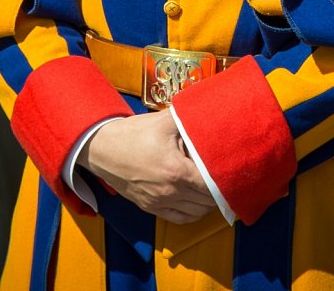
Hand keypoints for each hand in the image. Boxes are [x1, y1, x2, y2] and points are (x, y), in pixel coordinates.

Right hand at [78, 110, 215, 223]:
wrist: (102, 148)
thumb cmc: (133, 133)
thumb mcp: (164, 121)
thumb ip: (189, 120)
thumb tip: (210, 115)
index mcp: (176, 171)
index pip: (211, 186)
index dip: (224, 180)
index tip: (231, 171)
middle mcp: (170, 192)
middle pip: (206, 201)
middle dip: (218, 190)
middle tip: (223, 177)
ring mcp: (159, 203)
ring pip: (196, 213)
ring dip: (207, 203)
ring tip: (211, 187)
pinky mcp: (150, 208)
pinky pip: (180, 219)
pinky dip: (192, 213)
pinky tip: (196, 200)